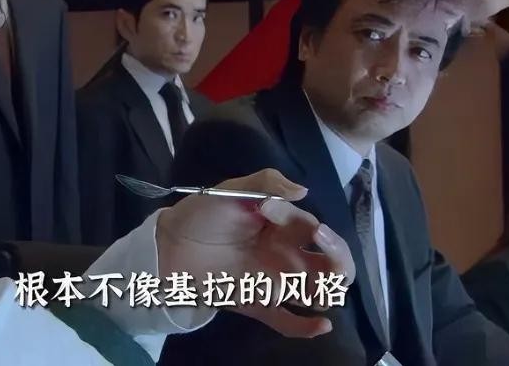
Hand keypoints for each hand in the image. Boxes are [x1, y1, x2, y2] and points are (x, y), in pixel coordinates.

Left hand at [156, 168, 353, 337]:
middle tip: (322, 248)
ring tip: (320, 289)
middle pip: (333, 264)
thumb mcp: (231, 190)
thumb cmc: (202, 213)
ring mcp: (275, 281)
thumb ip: (265, 182)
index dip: (297, 219)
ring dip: (328, 291)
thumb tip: (303, 191)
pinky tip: (321, 325)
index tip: (266, 209)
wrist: (169, 244)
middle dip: (339, 259)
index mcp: (286, 226)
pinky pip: (288, 321)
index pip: (312, 227)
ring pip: (319, 293)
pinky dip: (307, 327)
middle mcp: (288, 254)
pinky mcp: (258, 304)